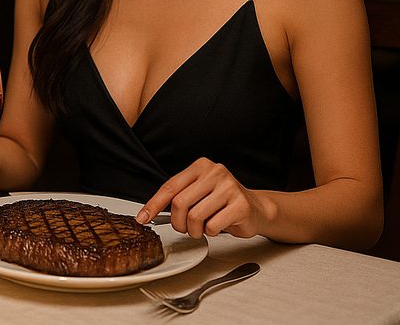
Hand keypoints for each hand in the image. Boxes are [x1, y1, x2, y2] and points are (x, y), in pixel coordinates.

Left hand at [136, 158, 270, 238]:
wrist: (257, 209)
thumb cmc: (223, 202)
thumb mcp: (198, 192)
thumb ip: (178, 196)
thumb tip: (149, 212)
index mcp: (200, 166)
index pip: (170, 187)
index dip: (153, 204)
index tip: (142, 217)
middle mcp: (214, 172)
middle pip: (180, 203)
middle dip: (178, 223)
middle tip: (184, 228)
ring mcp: (229, 187)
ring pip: (195, 216)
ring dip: (195, 230)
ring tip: (202, 228)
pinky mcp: (240, 205)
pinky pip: (213, 225)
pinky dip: (211, 232)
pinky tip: (217, 227)